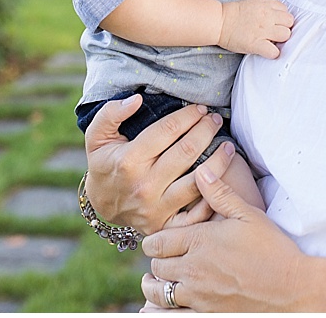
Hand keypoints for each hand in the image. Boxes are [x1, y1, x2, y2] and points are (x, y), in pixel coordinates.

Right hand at [84, 97, 238, 233]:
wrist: (103, 206)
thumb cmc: (105, 165)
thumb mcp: (97, 138)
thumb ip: (110, 114)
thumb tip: (136, 100)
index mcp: (128, 161)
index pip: (168, 130)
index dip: (188, 115)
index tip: (201, 108)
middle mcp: (144, 185)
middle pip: (187, 152)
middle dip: (206, 130)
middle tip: (216, 120)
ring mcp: (157, 207)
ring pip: (198, 181)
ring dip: (219, 160)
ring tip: (228, 145)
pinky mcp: (167, 224)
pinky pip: (198, 212)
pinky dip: (214, 195)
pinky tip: (223, 178)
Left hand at [142, 160, 309, 311]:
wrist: (292, 288)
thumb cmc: (274, 249)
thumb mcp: (249, 215)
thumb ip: (221, 194)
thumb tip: (201, 171)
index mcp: (200, 241)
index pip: (157, 242)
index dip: (153, 242)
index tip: (157, 242)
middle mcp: (193, 269)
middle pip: (156, 265)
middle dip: (157, 261)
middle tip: (163, 259)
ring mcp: (197, 295)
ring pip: (158, 292)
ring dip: (155, 286)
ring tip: (157, 283)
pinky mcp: (205, 314)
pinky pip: (169, 316)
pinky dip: (161, 311)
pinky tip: (163, 307)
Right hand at [219, 0, 293, 58]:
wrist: (218, 22)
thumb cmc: (235, 14)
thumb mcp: (254, 3)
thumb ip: (268, 7)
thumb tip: (279, 16)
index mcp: (266, 5)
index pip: (286, 11)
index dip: (282, 19)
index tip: (276, 24)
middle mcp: (267, 16)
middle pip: (289, 22)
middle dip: (284, 28)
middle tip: (274, 34)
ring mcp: (262, 30)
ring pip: (286, 35)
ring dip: (280, 40)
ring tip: (270, 41)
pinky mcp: (256, 44)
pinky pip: (274, 52)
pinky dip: (273, 53)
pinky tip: (266, 51)